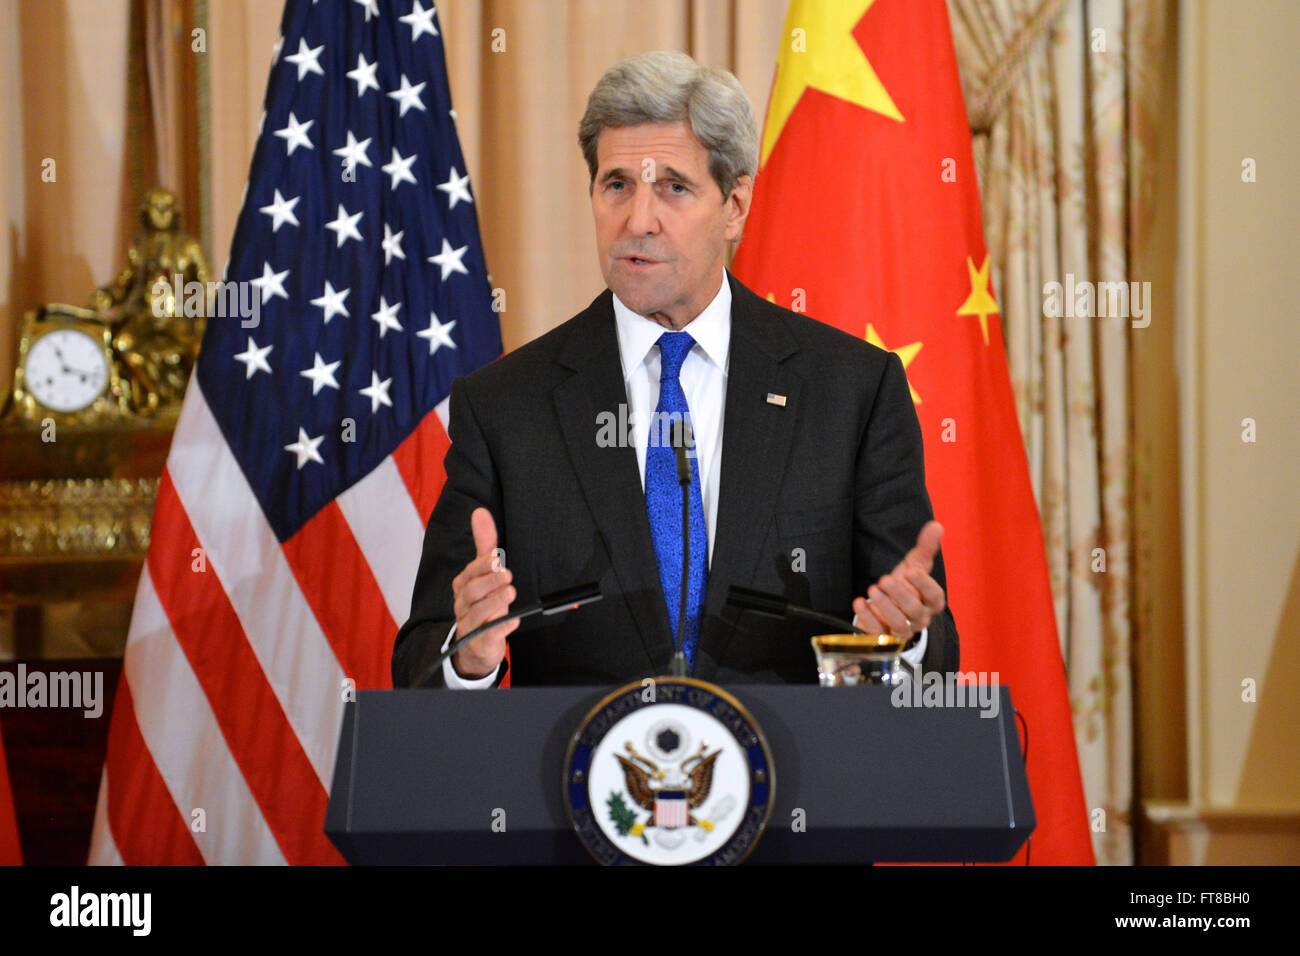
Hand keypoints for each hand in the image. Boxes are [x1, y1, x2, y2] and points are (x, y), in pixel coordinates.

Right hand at [450, 508, 517, 678]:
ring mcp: (469, 624)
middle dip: (490, 582)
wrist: (474, 645)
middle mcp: (463, 604)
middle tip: (507, 575)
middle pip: (471, 592)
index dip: (482, 566)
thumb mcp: (483, 573)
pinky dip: (501, 627)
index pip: (470, 573)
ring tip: (511, 593)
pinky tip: (513, 620)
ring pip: (478, 613)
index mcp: (463, 585)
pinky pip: (488, 635)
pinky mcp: (479, 642)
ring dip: (496, 602)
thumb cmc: (481, 603)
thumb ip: (484, 544)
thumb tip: (480, 512)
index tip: (497, 558)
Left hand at [852, 521, 946, 640]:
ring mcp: (902, 630)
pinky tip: (859, 602)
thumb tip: (936, 526)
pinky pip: (877, 633)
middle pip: (915, 611)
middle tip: (884, 579)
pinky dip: (867, 618)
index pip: (935, 597)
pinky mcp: (883, 638)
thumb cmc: (906, 585)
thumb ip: (925, 548)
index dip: (925, 585)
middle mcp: (920, 619)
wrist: (887, 607)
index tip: (911, 571)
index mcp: (931, 602)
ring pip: (898, 625)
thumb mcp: (914, 565)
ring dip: (884, 606)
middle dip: (900, 595)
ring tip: (872, 589)